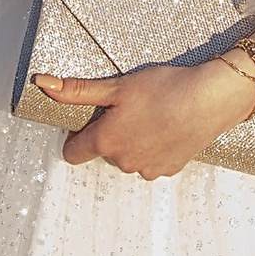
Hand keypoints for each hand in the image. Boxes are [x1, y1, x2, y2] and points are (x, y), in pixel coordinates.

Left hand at [35, 59, 254, 179]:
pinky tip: (167, 127)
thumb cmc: (164, 88)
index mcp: (106, 142)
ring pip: (129, 157)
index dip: (77, 135)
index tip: (91, 118)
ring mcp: (147, 169)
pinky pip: (152, 161)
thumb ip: (78, 90)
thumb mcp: (117, 85)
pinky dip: (155, 147)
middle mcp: (123, 162)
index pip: (72, 153)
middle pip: (104, 151)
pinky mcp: (169, 170)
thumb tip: (43, 85)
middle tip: (129, 108)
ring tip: (152, 115)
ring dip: (134, 141)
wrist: (212, 98)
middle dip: (111, 133)